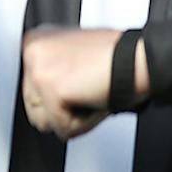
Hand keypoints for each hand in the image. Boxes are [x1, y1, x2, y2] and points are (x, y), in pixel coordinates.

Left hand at [20, 27, 136, 139]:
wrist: (140, 59)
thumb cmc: (119, 59)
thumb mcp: (74, 57)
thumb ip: (55, 70)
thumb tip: (44, 97)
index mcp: (36, 41)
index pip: (31, 92)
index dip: (61, 98)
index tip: (81, 84)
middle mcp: (32, 51)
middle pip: (34, 109)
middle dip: (64, 109)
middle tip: (89, 89)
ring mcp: (38, 70)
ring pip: (45, 122)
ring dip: (74, 117)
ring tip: (93, 93)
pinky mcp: (51, 89)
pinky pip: (63, 129)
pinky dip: (86, 123)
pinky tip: (98, 98)